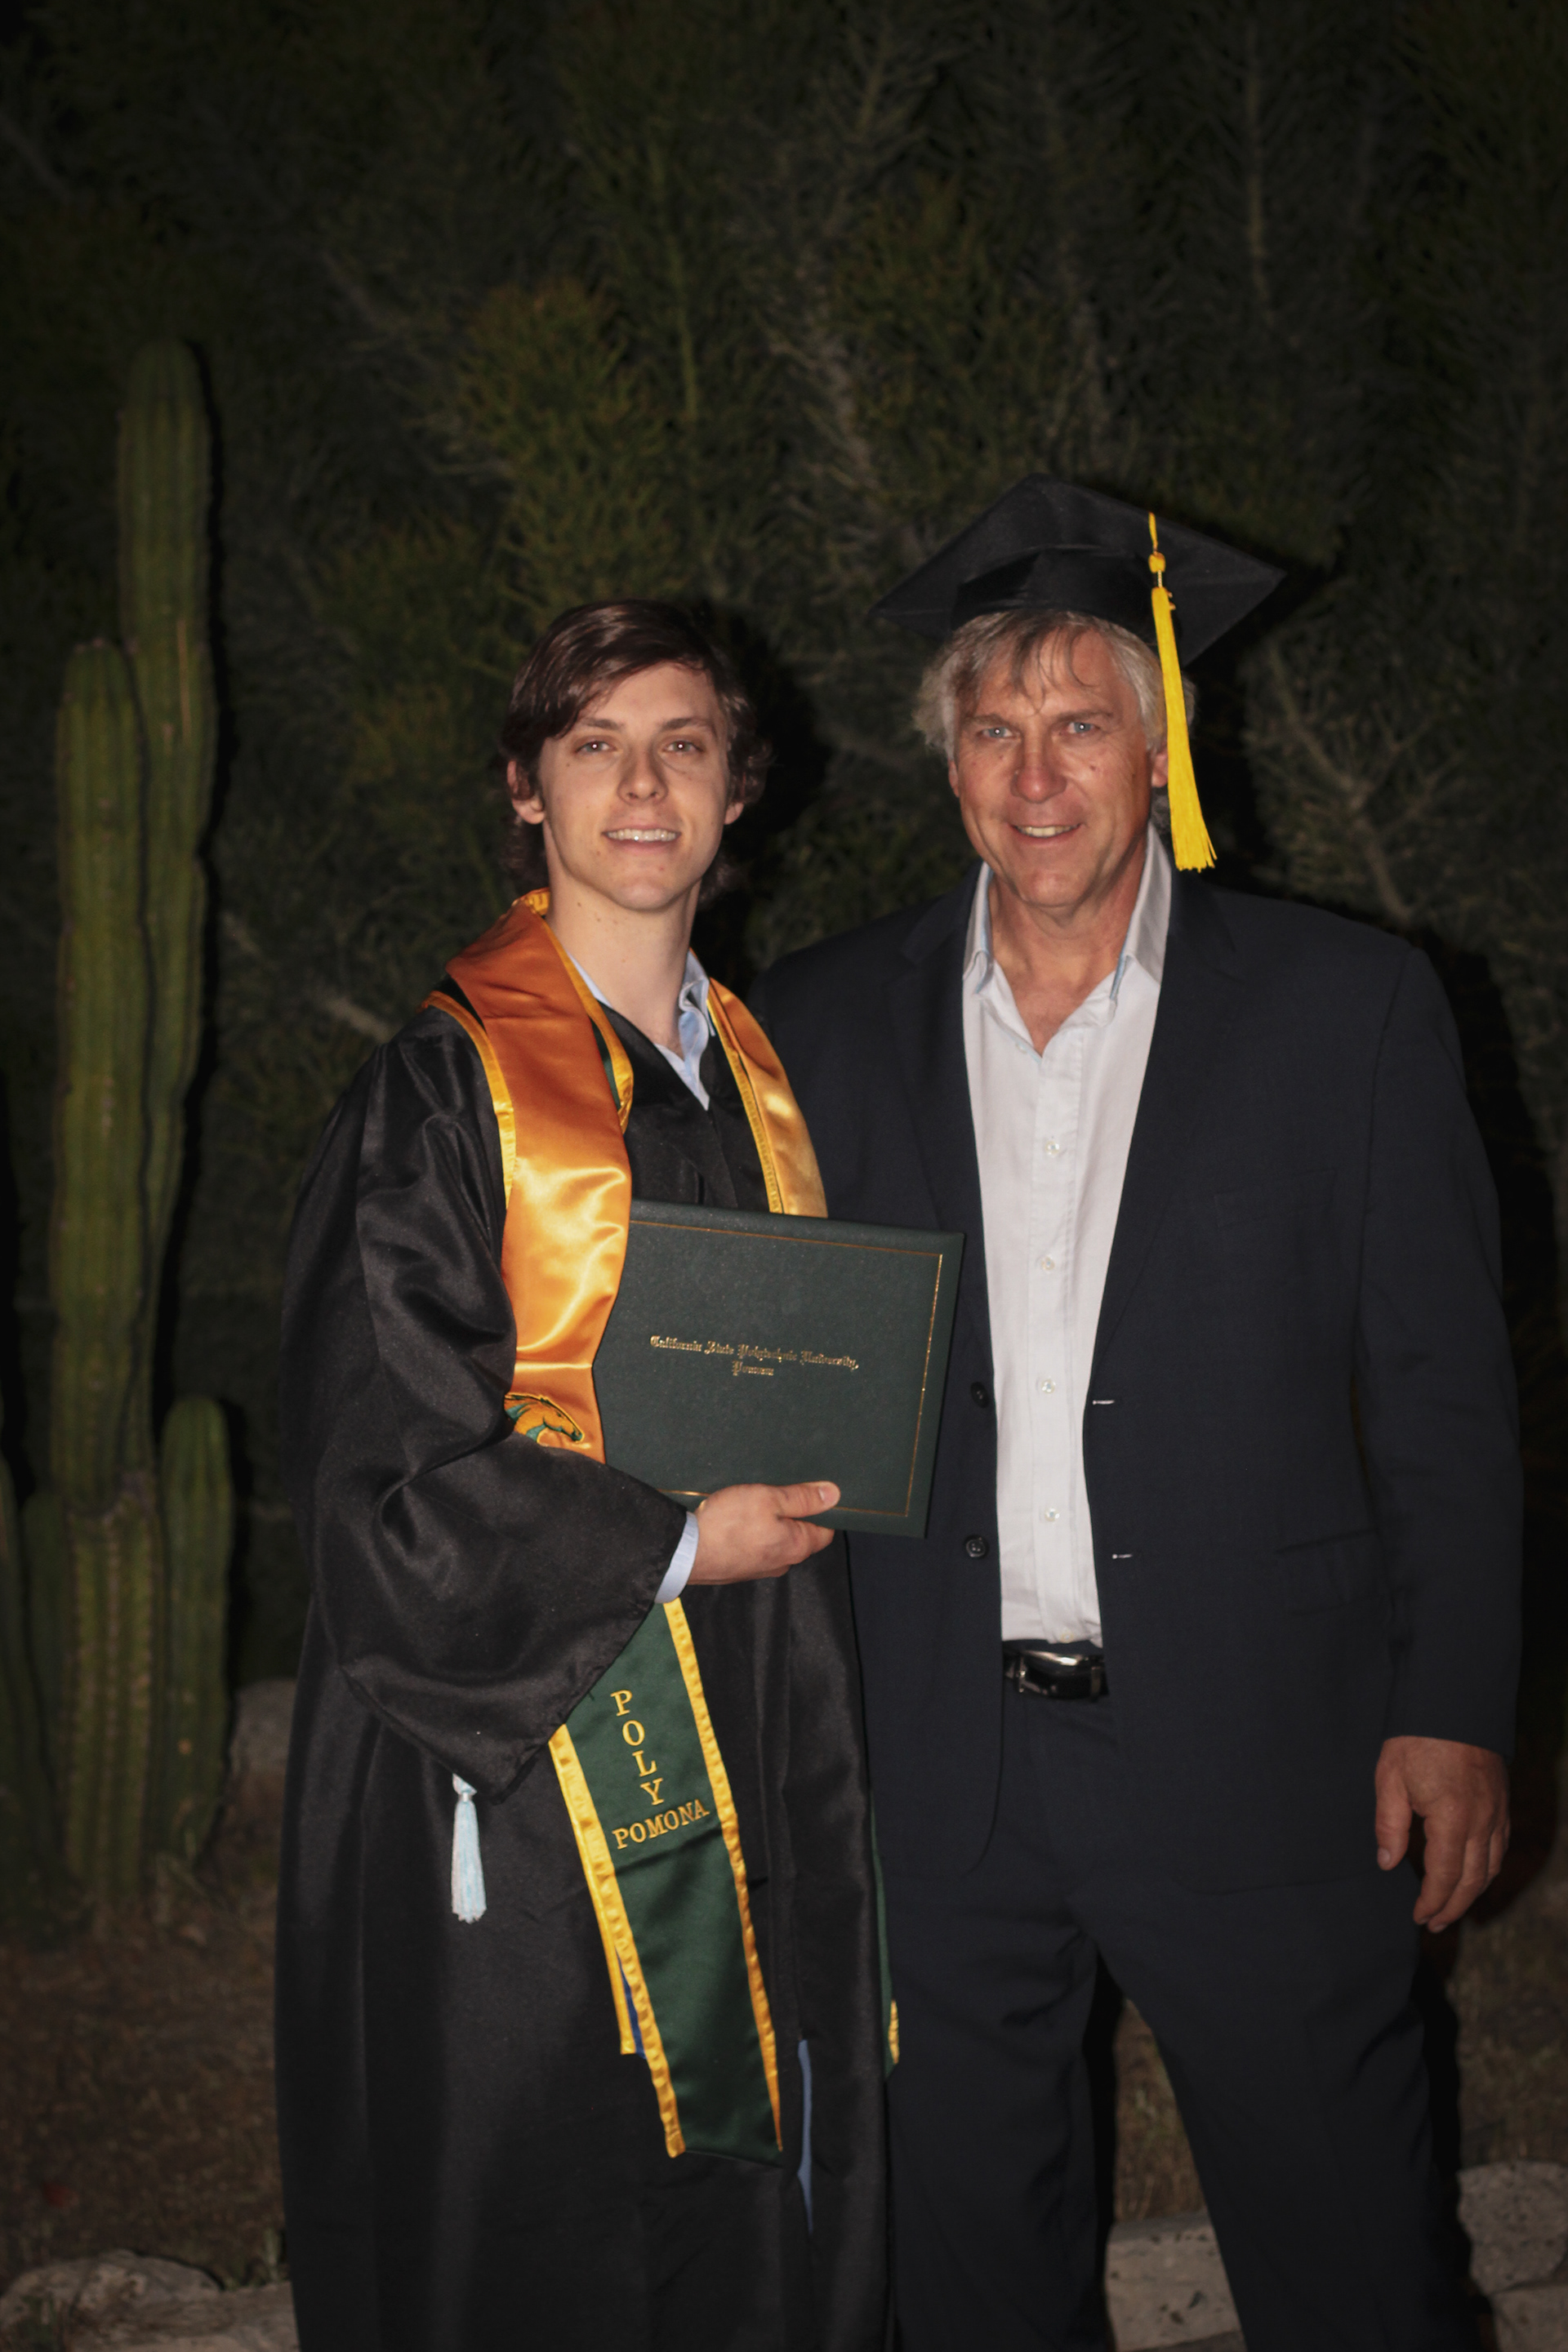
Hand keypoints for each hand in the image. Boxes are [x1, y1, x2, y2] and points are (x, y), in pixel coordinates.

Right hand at [686, 1482, 838, 1584]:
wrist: (685, 1551)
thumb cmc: (728, 1524)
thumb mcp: (769, 1498)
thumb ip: (803, 1497)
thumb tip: (834, 1495)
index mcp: (797, 1546)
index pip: (825, 1530)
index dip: (822, 1510)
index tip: (811, 1492)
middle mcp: (783, 1562)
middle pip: (800, 1534)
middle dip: (793, 1513)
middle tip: (777, 1491)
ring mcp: (760, 1568)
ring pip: (776, 1540)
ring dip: (769, 1522)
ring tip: (753, 1502)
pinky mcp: (740, 1568)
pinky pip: (756, 1546)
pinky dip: (752, 1532)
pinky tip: (737, 1518)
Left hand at [1374, 1735, 1509, 1929]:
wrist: (1453, 1700)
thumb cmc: (1417, 1738)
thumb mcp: (1390, 1778)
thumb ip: (1389, 1824)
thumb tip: (1387, 1863)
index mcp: (1451, 1818)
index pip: (1444, 1875)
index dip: (1432, 1901)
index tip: (1419, 1916)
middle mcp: (1482, 1821)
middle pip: (1473, 1879)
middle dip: (1454, 1906)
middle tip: (1435, 1924)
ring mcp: (1496, 1811)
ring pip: (1491, 1866)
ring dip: (1473, 1891)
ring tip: (1453, 1907)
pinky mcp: (1502, 1801)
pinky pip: (1500, 1846)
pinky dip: (1488, 1868)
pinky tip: (1474, 1873)